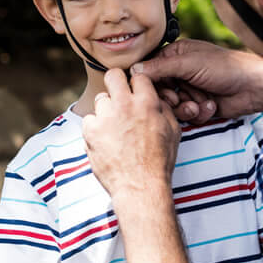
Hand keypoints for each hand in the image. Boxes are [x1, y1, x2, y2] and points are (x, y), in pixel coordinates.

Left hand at [81, 69, 180, 202]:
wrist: (140, 186)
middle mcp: (124, 105)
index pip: (138, 76)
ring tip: (114, 127)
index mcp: (147, 102)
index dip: (137, 84)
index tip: (135, 92)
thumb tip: (155, 97)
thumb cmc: (159, 161)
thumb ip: (163, 109)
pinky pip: (89, 119)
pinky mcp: (90, 130)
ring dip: (106, 109)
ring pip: (100, 99)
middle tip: (118, 96)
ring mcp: (105, 117)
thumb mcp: (173, 131)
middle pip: (113, 75)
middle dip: (115, 82)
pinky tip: (105, 139)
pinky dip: (95, 127)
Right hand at [132, 39, 262, 123]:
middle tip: (177, 99)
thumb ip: (161, 67)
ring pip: (172, 106)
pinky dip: (198, 113)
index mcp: (176, 56)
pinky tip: (210, 106)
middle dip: (169, 98)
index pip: (150, 70)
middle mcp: (180, 72)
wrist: (252, 87)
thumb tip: (134, 69)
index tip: (154, 90)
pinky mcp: (197, 106)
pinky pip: (186, 115)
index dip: (151, 83)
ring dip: (185, 108)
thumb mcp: (189, 63)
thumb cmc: (225, 67)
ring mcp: (189, 90)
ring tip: (198, 105)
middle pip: (158, 91)